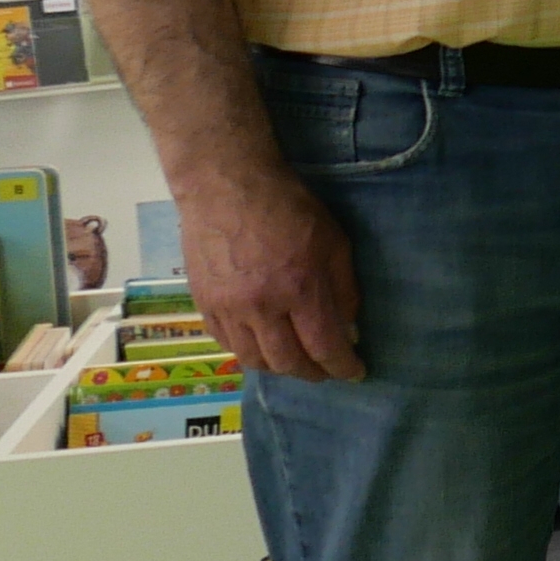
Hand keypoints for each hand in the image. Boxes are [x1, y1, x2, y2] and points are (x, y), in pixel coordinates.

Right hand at [184, 169, 363, 381]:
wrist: (225, 186)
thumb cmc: (288, 207)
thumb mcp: (334, 242)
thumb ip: (344, 291)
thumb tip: (349, 330)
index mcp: (299, 289)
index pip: (324, 347)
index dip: (343, 367)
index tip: (355, 372)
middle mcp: (260, 307)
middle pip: (288, 363)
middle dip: (313, 374)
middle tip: (327, 371)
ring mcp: (227, 308)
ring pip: (254, 360)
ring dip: (280, 369)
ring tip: (296, 362)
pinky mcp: (203, 304)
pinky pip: (227, 344)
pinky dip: (249, 352)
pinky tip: (264, 346)